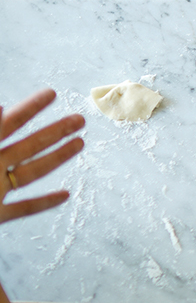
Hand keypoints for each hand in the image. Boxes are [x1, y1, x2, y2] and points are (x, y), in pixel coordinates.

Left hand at [0, 89, 83, 223]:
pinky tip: (64, 195)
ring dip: (56, 159)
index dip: (30, 108)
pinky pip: (22, 209)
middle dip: (54, 131)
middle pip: (27, 146)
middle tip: (80, 118)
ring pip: (30, 173)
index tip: (52, 93)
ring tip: (80, 144)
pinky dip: (44, 203)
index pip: (8, 124)